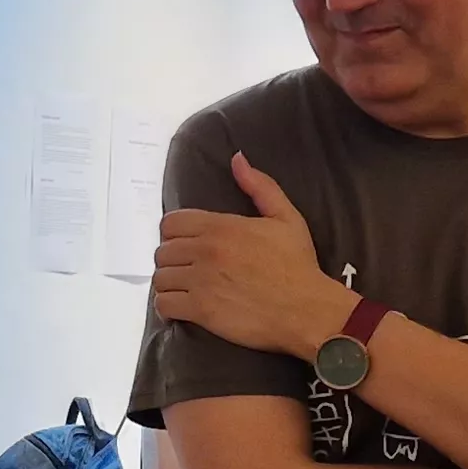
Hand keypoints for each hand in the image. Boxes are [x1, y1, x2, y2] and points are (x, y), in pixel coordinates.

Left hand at [154, 154, 356, 357]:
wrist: (307, 310)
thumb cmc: (298, 266)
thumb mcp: (286, 218)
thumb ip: (259, 186)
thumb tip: (237, 159)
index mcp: (221, 227)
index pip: (171, 224)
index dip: (174, 234)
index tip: (186, 245)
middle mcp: (206, 251)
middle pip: (162, 252)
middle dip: (172, 260)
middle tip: (187, 270)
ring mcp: (201, 281)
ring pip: (160, 278)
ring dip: (169, 284)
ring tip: (183, 289)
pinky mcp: (200, 310)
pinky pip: (164, 304)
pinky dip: (168, 307)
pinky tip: (180, 308)